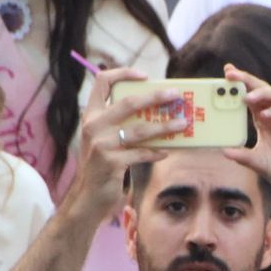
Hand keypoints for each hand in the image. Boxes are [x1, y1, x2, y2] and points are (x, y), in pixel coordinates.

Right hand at [69, 66, 185, 219]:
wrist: (87, 197)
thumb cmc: (101, 165)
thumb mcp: (103, 139)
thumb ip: (119, 123)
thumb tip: (156, 110)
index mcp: (91, 115)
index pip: (102, 82)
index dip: (123, 73)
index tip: (145, 76)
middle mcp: (93, 126)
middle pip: (128, 102)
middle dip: (155, 97)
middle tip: (176, 95)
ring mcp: (101, 144)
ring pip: (140, 129)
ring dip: (165, 126)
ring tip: (183, 124)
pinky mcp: (111, 163)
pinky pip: (141, 153)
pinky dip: (157, 151)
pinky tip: (168, 151)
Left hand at [220, 65, 270, 213]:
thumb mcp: (260, 163)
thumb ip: (243, 156)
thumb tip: (223, 151)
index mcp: (266, 120)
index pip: (251, 97)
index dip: (240, 84)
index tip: (226, 73)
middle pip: (263, 90)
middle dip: (247, 80)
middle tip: (231, 75)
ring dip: (262, 93)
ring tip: (247, 97)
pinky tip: (266, 115)